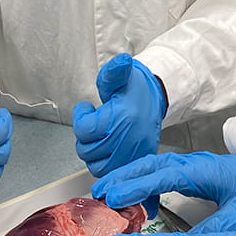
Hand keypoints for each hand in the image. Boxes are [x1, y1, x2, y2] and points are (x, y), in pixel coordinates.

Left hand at [73, 54, 166, 179]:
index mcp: (123, 117)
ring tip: (99, 136)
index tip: (86, 109)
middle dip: (85, 136)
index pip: (86, 130)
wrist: (154, 99)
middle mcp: (129, 139)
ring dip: (93, 152)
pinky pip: (111, 173)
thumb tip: (121, 62)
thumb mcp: (120, 76)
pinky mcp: (136, 163)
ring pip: (96, 166)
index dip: (81, 118)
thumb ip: (114, 72)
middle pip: (88, 150)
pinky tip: (106, 148)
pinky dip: (104, 164)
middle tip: (93, 123)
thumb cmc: (134, 89)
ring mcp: (133, 154)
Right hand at [93, 151, 235, 233]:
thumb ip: (214, 231)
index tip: (115, 197)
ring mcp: (188, 165)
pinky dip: (140, 181)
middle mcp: (191, 164)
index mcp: (203, 172)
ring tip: (106, 194)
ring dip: (128, 177)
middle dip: (123, 177)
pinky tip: (133, 199)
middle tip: (98, 193)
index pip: (164, 176)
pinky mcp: (187, 172)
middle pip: (150, 165)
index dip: (138, 186)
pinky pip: (158, 172)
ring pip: (151, 166)